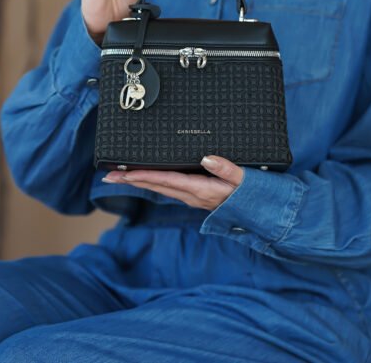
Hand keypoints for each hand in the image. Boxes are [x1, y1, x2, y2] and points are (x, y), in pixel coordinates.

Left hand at [102, 155, 244, 210]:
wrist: (261, 213)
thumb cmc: (253, 195)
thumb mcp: (244, 180)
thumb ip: (227, 168)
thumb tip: (206, 157)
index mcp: (200, 190)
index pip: (164, 180)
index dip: (142, 176)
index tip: (122, 173)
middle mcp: (192, 196)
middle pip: (155, 186)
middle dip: (132, 180)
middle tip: (108, 175)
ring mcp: (193, 198)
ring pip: (160, 188)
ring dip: (140, 182)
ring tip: (122, 176)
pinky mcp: (196, 197)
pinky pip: (169, 189)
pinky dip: (154, 183)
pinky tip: (149, 179)